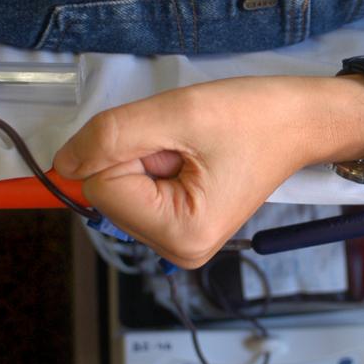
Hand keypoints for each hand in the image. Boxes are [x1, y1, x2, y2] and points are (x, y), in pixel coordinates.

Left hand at [53, 75, 363, 268]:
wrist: (300, 122)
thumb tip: (63, 164)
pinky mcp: (180, 227)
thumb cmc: (256, 118)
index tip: (174, 138)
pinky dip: (154, 164)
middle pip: (109, 191)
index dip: (128, 148)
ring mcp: (179, 242)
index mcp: (181, 235)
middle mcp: (178, 251)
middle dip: (139, 155)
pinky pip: (137, 190)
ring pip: (120, 189)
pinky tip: (192, 157)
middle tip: (188, 143)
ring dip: (147, 157)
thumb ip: (111, 137)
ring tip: (195, 149)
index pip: (102, 186)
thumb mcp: (178, 113)